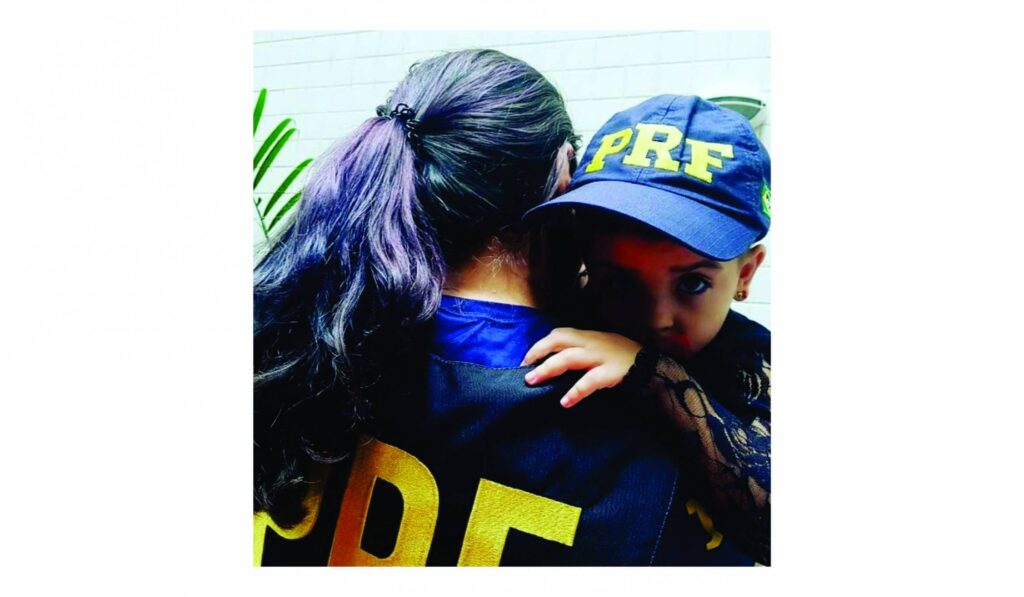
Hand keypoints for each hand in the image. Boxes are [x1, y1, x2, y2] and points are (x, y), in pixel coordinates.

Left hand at [520, 327, 641, 407]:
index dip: (541, 344)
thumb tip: (558, 363)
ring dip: (547, 369)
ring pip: (568, 357)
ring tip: (532, 380)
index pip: (560, 334)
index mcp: (591, 337)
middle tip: (524, 368)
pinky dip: (575, 391)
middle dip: (538, 352)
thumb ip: (584, 352)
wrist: (655, 367)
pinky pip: (589, 381)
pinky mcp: (611, 372)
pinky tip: (565, 402)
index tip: (527, 358)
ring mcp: (602, 356)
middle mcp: (593, 343)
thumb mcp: (604, 349)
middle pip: (559, 340)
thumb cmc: (626, 359)